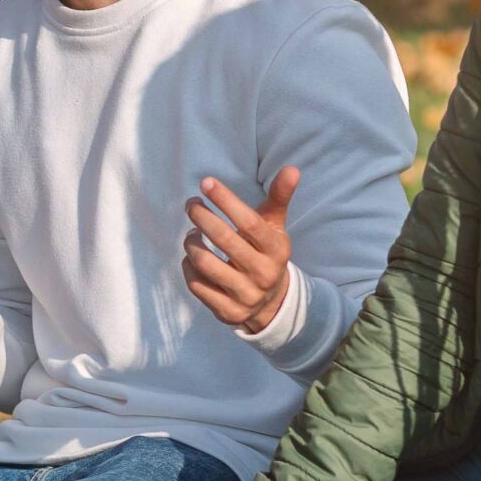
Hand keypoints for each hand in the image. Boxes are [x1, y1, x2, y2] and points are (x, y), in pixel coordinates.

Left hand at [182, 166, 299, 332]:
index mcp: (276, 249)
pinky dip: (188, 267)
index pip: (249, 222)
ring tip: (192, 232)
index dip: (226, 200)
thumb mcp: (274, 227)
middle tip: (192, 205)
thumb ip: (279, 198)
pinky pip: (197, 285)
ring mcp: (245, 295)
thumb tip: (292, 168)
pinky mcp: (227, 311)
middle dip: (203, 217)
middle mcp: (262, 273)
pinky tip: (191, 257)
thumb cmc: (266, 252)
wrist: (272, 302)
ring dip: (191, 243)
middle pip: (225, 240)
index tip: (206, 183)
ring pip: (205, 264)